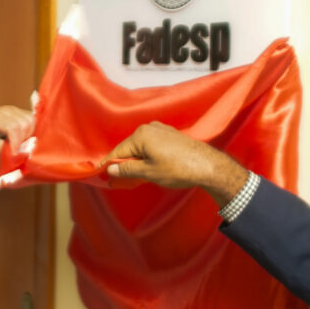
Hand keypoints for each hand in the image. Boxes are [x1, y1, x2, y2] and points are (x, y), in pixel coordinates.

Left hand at [0, 106, 35, 153]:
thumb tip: (16, 154)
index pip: (13, 127)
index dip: (16, 142)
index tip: (15, 154)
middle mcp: (7, 110)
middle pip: (25, 123)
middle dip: (24, 139)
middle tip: (16, 149)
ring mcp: (15, 110)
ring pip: (31, 121)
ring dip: (29, 135)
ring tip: (19, 143)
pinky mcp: (21, 112)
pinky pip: (33, 120)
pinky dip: (31, 130)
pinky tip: (23, 138)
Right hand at [104, 122, 248, 205]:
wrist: (208, 165)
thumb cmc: (177, 169)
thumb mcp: (148, 172)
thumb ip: (126, 170)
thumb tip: (110, 170)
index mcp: (141, 135)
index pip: (118, 151)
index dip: (109, 165)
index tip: (101, 175)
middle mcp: (149, 128)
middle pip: (129, 148)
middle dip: (123, 164)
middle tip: (120, 181)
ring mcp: (161, 129)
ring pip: (141, 147)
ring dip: (136, 161)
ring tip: (136, 177)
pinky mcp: (170, 135)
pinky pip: (152, 145)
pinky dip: (147, 156)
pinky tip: (150, 168)